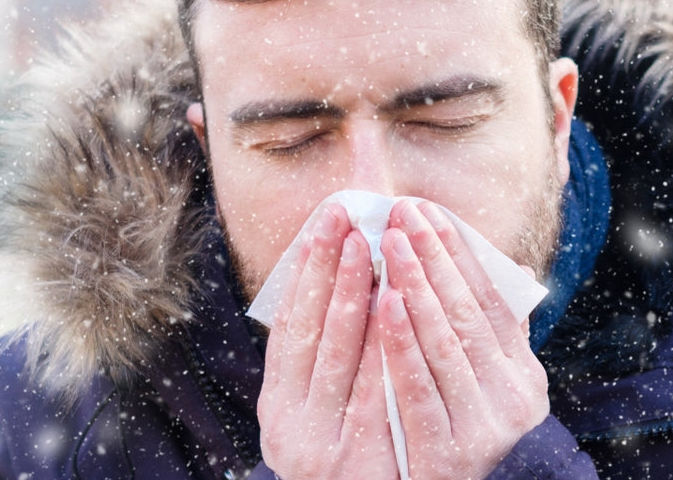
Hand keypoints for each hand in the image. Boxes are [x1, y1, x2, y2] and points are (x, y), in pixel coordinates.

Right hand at [259, 203, 399, 478]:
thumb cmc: (358, 460)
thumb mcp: (328, 413)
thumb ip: (333, 360)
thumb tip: (353, 280)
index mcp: (279, 406)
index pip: (289, 326)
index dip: (305, 271)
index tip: (324, 222)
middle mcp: (287, 425)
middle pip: (308, 332)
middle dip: (328, 269)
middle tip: (346, 218)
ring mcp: (316, 447)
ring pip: (335, 357)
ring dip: (352, 296)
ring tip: (369, 247)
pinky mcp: (350, 464)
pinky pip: (370, 391)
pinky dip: (380, 346)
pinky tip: (392, 307)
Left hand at [377, 199, 549, 479]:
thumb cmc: (458, 434)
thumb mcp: (487, 386)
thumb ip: (493, 334)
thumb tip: (510, 266)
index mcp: (523, 376)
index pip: (491, 301)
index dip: (459, 253)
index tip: (429, 210)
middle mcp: (514, 399)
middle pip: (468, 314)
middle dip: (433, 258)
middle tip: (401, 214)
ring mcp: (484, 428)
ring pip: (446, 344)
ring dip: (417, 288)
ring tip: (391, 245)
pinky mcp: (449, 455)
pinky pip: (419, 389)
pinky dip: (401, 344)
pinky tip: (383, 304)